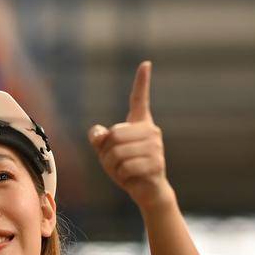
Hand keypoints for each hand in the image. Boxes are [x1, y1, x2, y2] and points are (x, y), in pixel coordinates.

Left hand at [89, 61, 171, 207]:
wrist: (148, 192)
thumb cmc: (128, 168)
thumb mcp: (108, 153)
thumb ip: (99, 140)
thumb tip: (98, 133)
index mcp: (140, 124)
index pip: (139, 99)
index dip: (142, 81)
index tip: (145, 63)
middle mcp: (151, 131)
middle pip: (114, 134)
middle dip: (106, 153)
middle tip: (115, 163)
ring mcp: (155, 147)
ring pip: (118, 153)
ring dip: (113, 166)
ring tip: (124, 171)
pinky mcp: (156, 163)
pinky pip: (125, 167)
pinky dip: (121, 176)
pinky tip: (131, 178)